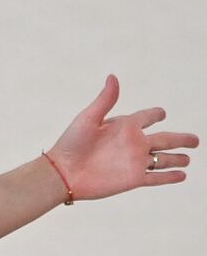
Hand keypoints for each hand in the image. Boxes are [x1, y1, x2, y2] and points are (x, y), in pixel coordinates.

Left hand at [45, 74, 195, 201]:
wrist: (62, 173)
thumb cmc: (70, 144)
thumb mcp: (88, 118)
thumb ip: (105, 99)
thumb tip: (112, 76)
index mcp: (123, 126)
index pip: (145, 117)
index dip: (155, 114)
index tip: (161, 113)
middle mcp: (132, 143)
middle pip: (164, 139)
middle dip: (180, 139)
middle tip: (195, 140)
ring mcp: (134, 162)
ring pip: (163, 159)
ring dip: (177, 159)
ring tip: (189, 159)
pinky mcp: (133, 179)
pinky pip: (156, 177)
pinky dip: (170, 177)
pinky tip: (182, 176)